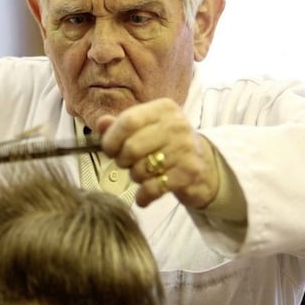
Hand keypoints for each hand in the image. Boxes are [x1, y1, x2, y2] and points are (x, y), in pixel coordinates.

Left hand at [97, 98, 218, 208]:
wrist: (204, 166)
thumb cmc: (168, 145)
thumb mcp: (146, 128)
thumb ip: (121, 125)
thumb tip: (101, 123)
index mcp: (163, 109)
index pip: (128, 120)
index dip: (112, 139)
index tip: (109, 150)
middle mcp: (177, 125)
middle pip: (131, 147)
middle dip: (122, 161)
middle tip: (128, 164)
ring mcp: (185, 148)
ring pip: (141, 169)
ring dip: (135, 177)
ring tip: (143, 174)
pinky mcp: (190, 173)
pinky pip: (153, 188)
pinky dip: (144, 195)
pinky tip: (145, 195)